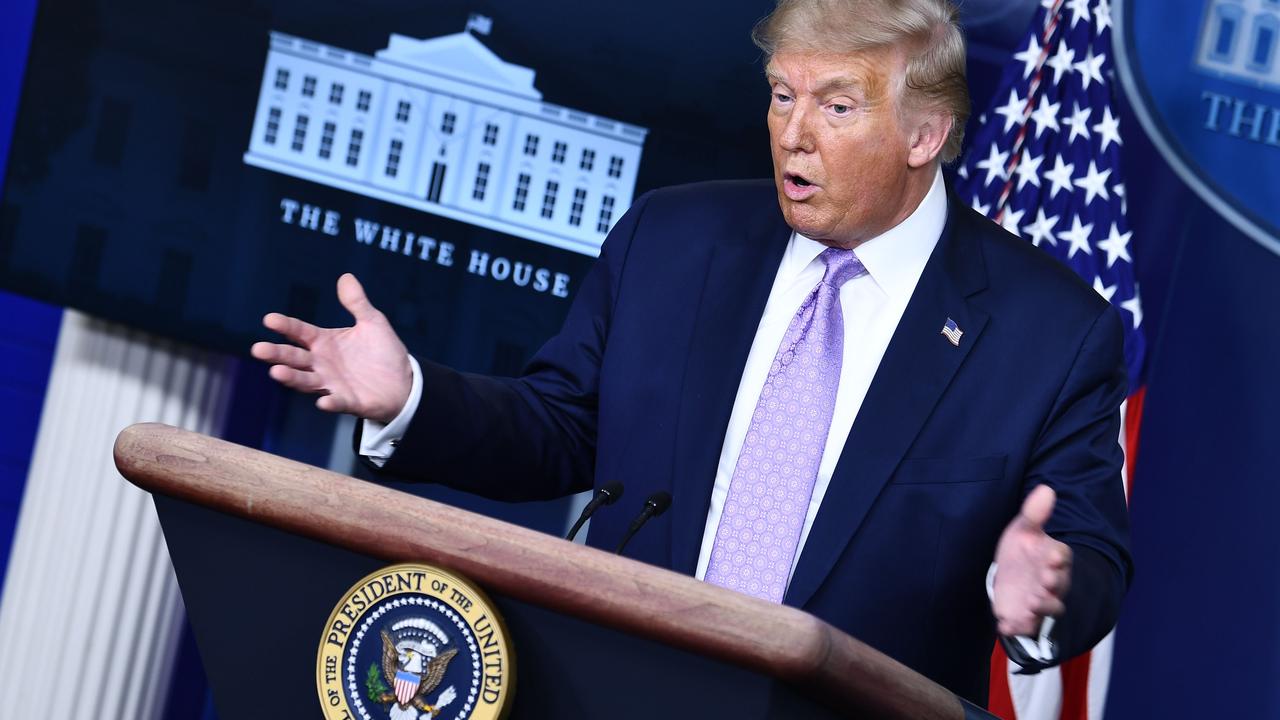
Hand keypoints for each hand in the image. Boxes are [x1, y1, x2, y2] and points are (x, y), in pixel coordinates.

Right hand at [251, 273, 411, 422]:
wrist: (404, 382)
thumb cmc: (383, 352)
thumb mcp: (373, 322)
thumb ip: (357, 303)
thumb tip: (346, 277)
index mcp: (324, 342)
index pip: (300, 332)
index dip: (285, 326)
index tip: (269, 319)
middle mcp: (322, 364)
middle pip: (295, 358)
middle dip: (277, 354)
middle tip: (258, 349)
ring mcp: (333, 384)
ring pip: (307, 381)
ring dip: (292, 378)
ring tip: (276, 372)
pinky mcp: (349, 401)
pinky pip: (338, 402)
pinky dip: (330, 403)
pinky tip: (323, 402)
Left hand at [992, 485, 1072, 635]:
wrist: (1012, 576)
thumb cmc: (1024, 551)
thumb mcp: (1025, 530)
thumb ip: (1034, 513)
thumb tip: (1046, 489)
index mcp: (1053, 557)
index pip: (1061, 556)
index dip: (1057, 557)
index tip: (1053, 555)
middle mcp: (1051, 582)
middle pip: (1058, 585)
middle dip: (1053, 584)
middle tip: (1046, 581)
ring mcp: (1039, 601)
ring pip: (1047, 608)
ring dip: (1041, 607)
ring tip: (1031, 603)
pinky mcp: (1024, 617)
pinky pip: (1024, 626)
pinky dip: (1016, 626)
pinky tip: (1004, 625)